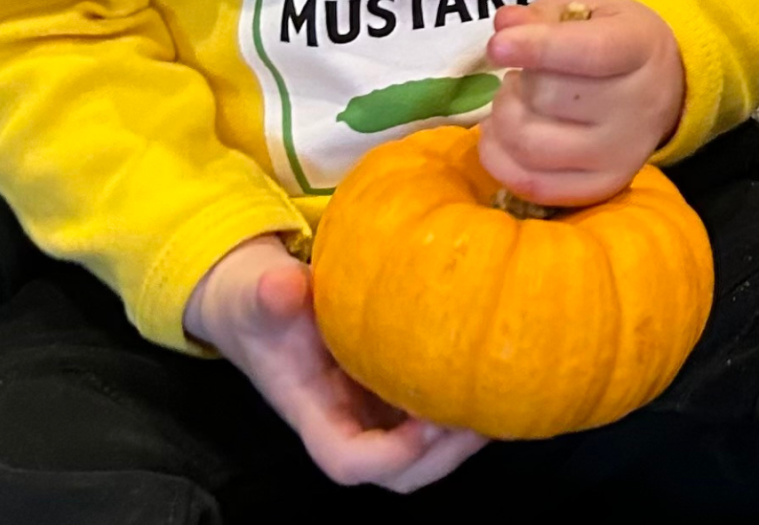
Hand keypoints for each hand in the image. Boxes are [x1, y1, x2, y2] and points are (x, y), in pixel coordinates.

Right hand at [183, 234, 487, 490]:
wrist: (262, 298)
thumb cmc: (260, 302)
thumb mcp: (259, 293)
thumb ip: (269, 294)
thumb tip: (283, 287)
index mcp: (313, 411)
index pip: (349, 461)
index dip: (391, 455)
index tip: (428, 421)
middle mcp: (348, 422)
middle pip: (400, 471)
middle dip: (445, 453)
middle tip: (483, 411)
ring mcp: (374, 411)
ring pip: (426, 452)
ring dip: (464, 435)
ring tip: (499, 392)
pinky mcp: (395, 392)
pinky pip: (434, 416)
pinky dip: (465, 402)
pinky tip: (494, 366)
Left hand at [478, 0, 685, 206]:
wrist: (662, 87)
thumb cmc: (614, 39)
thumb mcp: (587, 9)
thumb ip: (543, 14)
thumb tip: (505, 24)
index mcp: (640, 48)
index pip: (591, 53)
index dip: (539, 48)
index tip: (496, 46)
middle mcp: (639, 106)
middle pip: (549, 97)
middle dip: (519, 81)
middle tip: (522, 74)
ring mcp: (622, 153)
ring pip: (531, 144)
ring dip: (504, 117)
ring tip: (516, 101)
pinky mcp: (603, 187)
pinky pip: (532, 185)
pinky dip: (499, 158)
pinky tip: (500, 133)